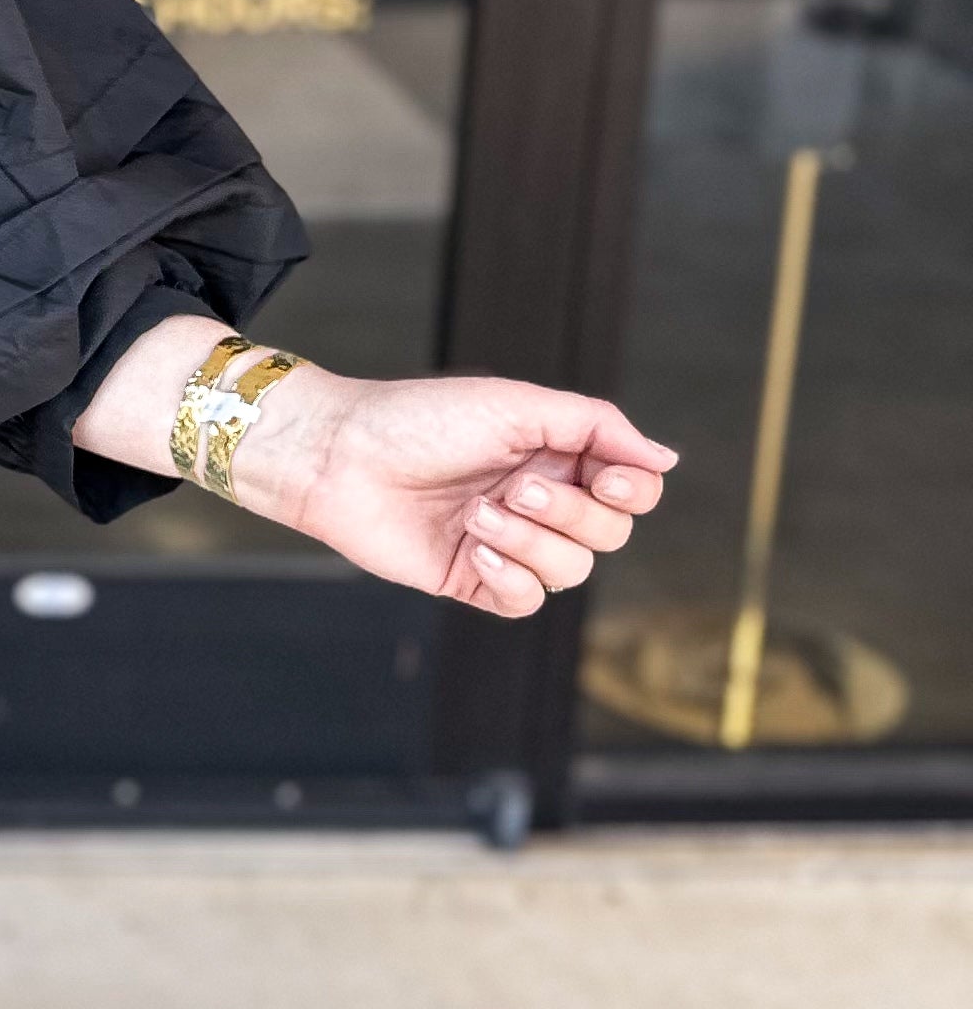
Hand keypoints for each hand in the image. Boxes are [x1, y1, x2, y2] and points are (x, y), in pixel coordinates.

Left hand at [231, 363, 675, 617]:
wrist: (342, 456)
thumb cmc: (421, 419)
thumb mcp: (517, 405)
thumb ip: (597, 427)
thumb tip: (666, 460)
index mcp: (557, 454)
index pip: (631, 489)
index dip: (631, 492)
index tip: (602, 478)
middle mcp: (540, 501)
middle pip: (610, 533)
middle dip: (569, 514)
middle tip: (516, 487)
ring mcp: (509, 543)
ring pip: (571, 571)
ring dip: (530, 543)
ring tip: (478, 514)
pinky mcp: (473, 580)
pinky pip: (526, 603)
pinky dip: (510, 579)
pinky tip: (473, 549)